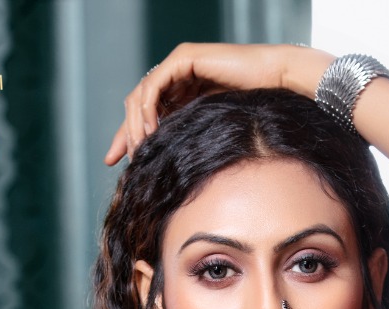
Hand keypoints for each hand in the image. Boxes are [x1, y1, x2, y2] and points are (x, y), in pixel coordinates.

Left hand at [104, 41, 333, 165]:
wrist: (274, 84)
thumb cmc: (251, 111)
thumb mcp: (207, 133)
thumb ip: (185, 141)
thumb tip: (166, 170)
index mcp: (179, 93)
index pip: (143, 113)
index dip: (126, 136)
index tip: (113, 161)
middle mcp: (175, 77)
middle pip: (136, 104)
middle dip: (123, 133)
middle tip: (118, 159)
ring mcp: (178, 65)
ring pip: (141, 94)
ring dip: (134, 123)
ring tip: (139, 149)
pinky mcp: (184, 59)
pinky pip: (154, 85)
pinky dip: (147, 108)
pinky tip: (149, 130)